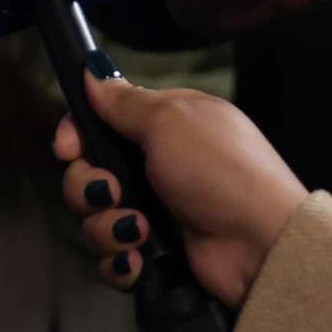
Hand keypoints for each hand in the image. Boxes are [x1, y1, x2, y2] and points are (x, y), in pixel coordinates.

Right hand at [55, 75, 305, 307]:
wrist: (261, 243)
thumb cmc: (219, 170)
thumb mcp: (171, 122)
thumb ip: (125, 101)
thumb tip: (92, 69)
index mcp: (161, 127)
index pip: (98, 124)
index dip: (75, 136)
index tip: (69, 150)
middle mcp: (154, 166)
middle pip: (87, 175)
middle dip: (88, 189)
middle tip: (115, 193)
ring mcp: (154, 212)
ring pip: (94, 220)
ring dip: (107, 228)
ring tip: (139, 232)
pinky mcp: (154, 254)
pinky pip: (113, 258)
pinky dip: (120, 261)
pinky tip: (138, 260)